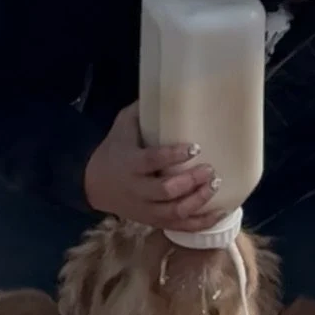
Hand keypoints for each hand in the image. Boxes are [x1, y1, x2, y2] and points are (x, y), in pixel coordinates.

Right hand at [83, 102, 223, 231]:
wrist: (93, 184)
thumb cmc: (114, 150)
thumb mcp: (121, 127)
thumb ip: (141, 111)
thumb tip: (167, 87)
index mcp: (130, 163)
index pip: (153, 161)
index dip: (174, 156)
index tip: (194, 147)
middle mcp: (138, 189)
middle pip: (167, 191)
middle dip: (191, 181)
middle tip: (210, 169)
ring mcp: (146, 209)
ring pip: (175, 212)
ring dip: (199, 200)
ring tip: (215, 184)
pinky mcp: (154, 221)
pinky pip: (180, 227)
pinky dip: (202, 222)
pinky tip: (221, 212)